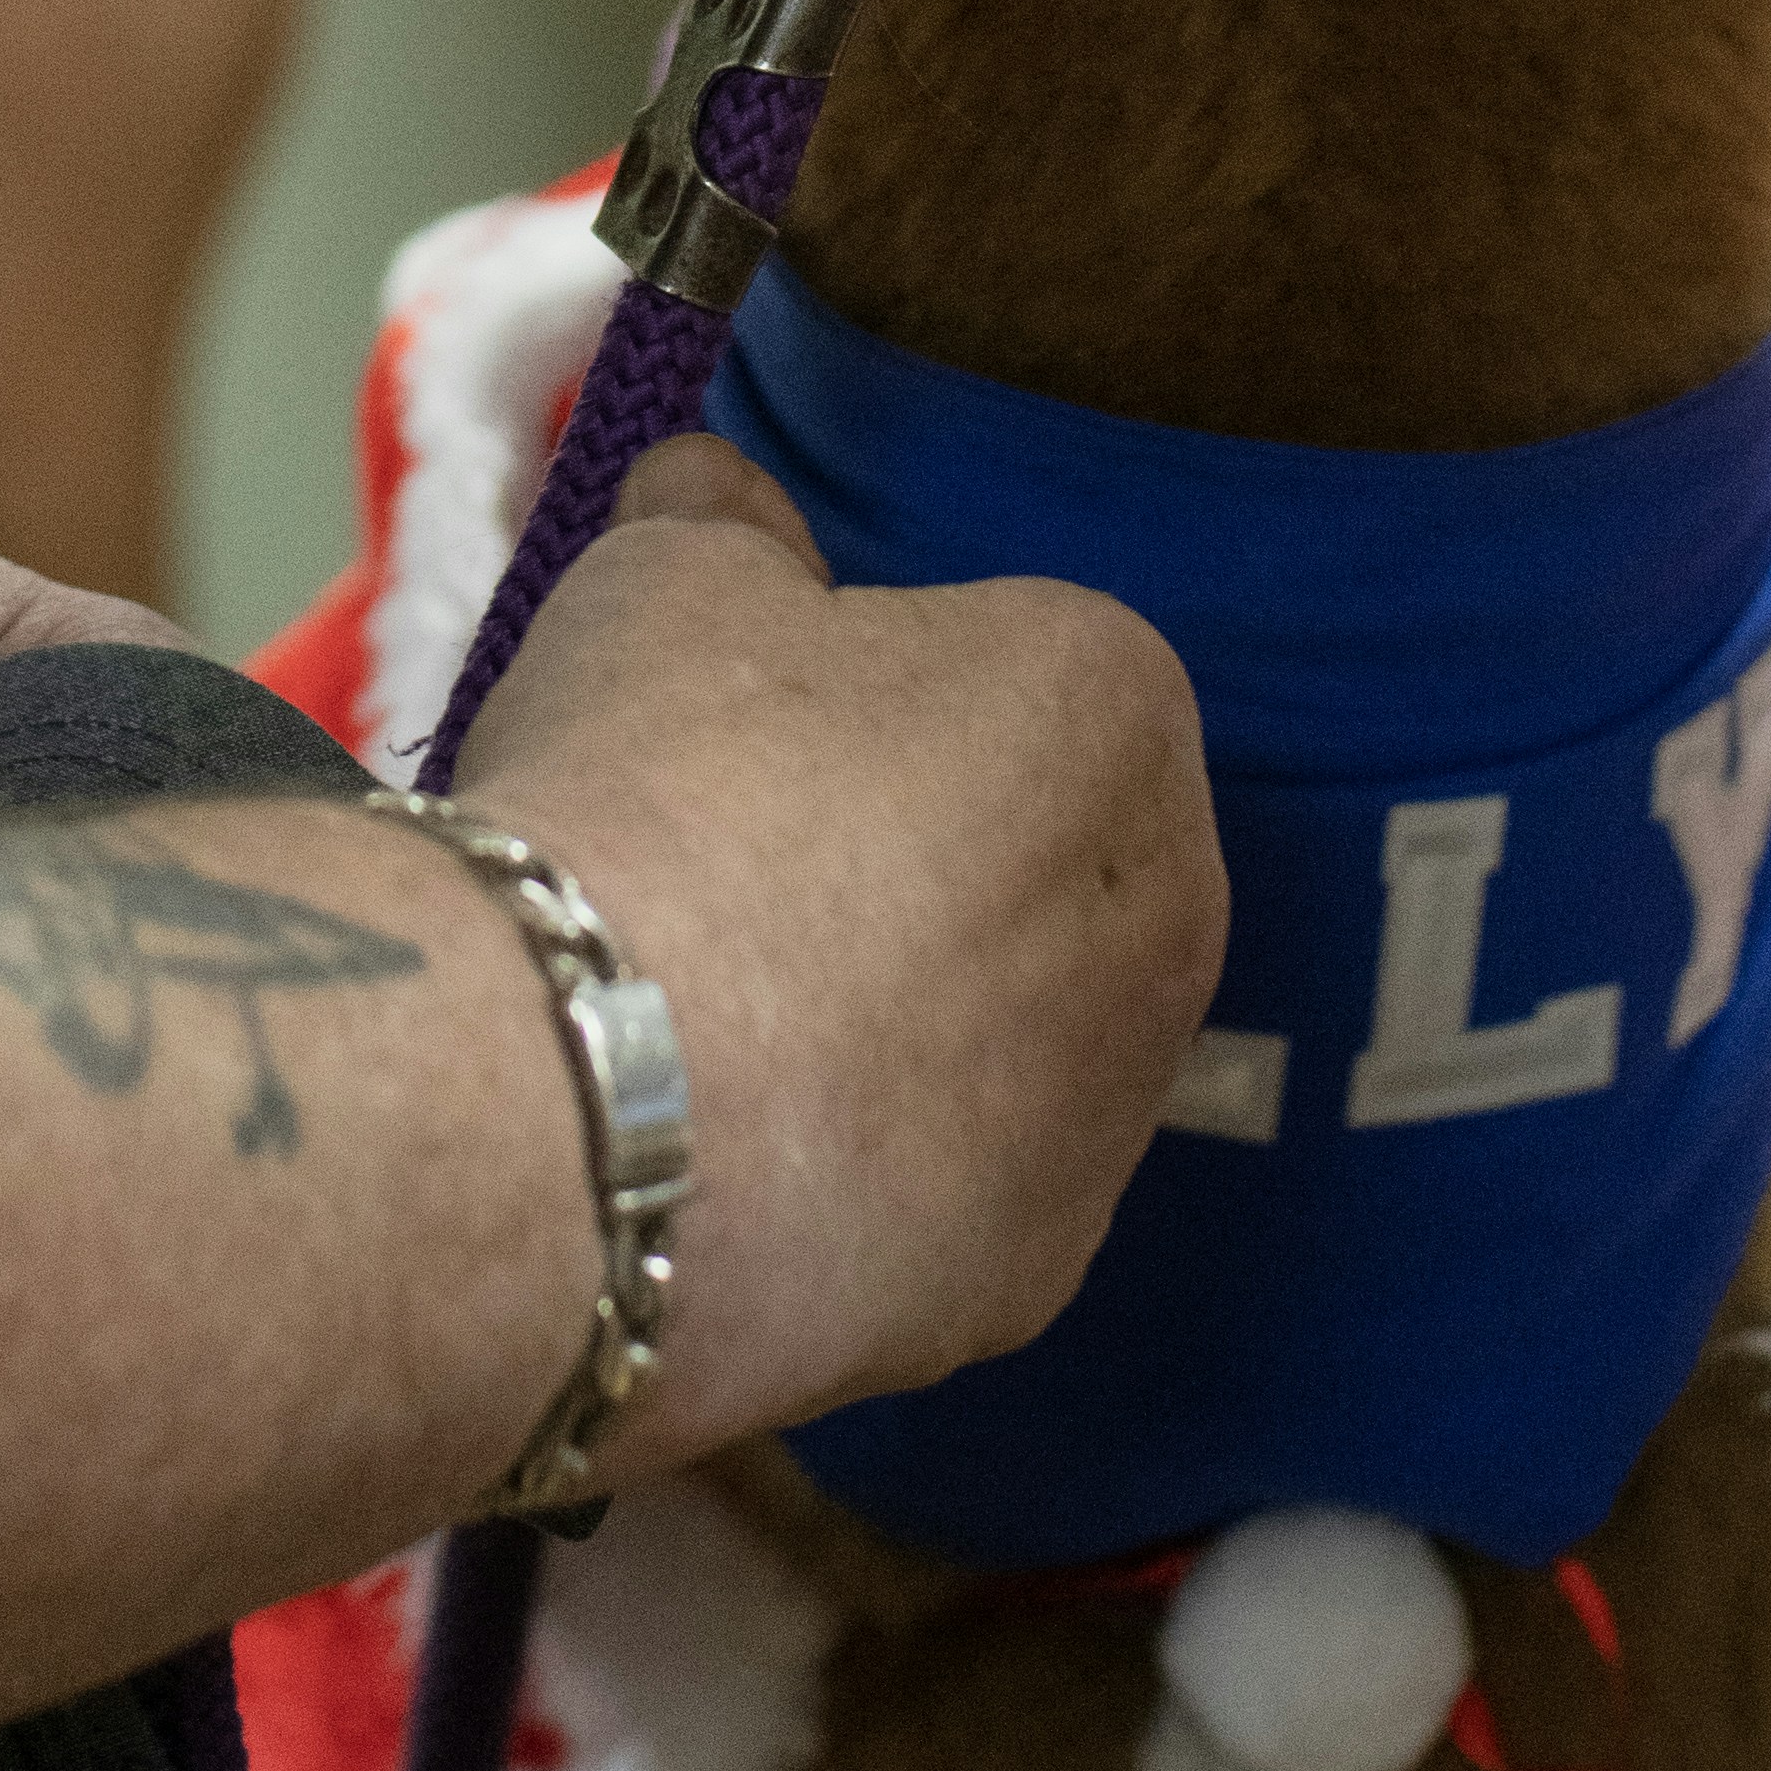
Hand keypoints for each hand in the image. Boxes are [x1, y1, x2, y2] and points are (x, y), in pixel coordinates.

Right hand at [450, 429, 1223, 1457]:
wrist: (597, 1102)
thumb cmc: (656, 788)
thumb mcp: (656, 580)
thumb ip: (718, 523)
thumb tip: (712, 487)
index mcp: (1114, 703)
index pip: (1005, 670)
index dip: (854, 696)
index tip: (736, 737)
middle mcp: (1173, 912)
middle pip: (1029, 863)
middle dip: (906, 869)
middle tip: (722, 883)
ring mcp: (1113, 1119)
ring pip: (1000, 1046)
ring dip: (893, 1038)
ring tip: (705, 1042)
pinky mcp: (1034, 1282)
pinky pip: (948, 1201)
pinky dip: (860, 1188)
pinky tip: (724, 1171)